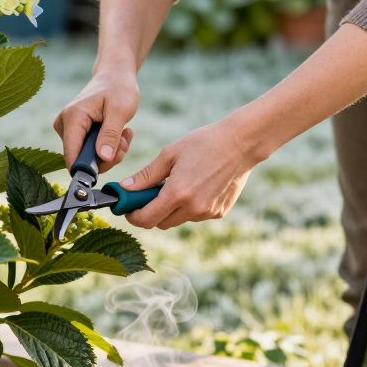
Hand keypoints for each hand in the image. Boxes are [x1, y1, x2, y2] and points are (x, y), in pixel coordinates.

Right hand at [53, 69, 137, 171]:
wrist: (115, 75)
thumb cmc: (119, 88)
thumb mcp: (120, 110)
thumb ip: (111, 134)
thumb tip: (103, 158)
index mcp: (73, 117)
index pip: (72, 156)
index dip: (89, 168)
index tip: (111, 161)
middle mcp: (64, 124)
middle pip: (80, 159)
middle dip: (106, 157)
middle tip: (124, 142)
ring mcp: (67, 129)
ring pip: (87, 158)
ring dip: (110, 152)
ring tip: (123, 134)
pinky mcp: (74, 133)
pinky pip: (90, 151)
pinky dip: (107, 148)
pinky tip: (118, 134)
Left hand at [119, 119, 260, 229]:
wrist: (241, 143)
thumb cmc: (203, 143)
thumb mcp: (170, 154)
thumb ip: (146, 175)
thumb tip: (125, 188)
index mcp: (177, 194)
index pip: (146, 219)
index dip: (134, 216)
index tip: (129, 208)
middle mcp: (193, 208)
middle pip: (161, 223)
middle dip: (151, 213)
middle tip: (150, 194)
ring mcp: (208, 213)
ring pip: (178, 220)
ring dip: (171, 209)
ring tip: (178, 184)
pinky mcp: (219, 212)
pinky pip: (196, 215)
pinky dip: (189, 206)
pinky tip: (197, 185)